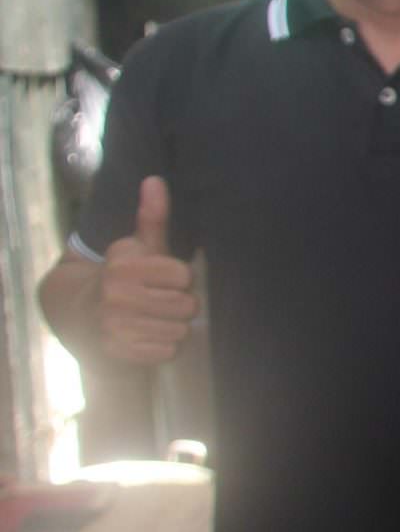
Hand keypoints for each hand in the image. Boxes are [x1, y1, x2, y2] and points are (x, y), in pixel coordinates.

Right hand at [98, 177, 195, 364]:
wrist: (80, 314)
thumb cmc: (123, 277)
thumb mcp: (137, 247)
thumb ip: (152, 217)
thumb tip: (155, 180)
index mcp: (124, 264)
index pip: (185, 275)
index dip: (180, 278)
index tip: (164, 278)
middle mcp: (116, 293)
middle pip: (187, 305)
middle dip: (180, 304)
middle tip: (161, 301)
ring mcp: (114, 325)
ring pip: (180, 330)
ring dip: (173, 326)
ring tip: (154, 318)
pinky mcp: (117, 351)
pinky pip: (167, 352)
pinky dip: (163, 346)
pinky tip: (146, 335)